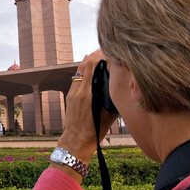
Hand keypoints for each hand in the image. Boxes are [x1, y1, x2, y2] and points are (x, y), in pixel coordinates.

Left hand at [59, 50, 115, 165]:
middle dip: (96, 54)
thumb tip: (119, 83)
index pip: (93, 66)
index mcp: (89, 94)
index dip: (101, 55)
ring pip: (80, 69)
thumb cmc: (94, 131)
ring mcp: (73, 92)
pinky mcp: (70, 95)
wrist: (77, 141)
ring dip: (89, 60)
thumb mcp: (109, 114)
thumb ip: (112, 97)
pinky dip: (84, 69)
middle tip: (107, 48)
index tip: (112, 52)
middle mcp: (79, 91)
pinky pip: (77, 77)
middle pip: (86, 64)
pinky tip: (91, 65)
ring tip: (100, 54)